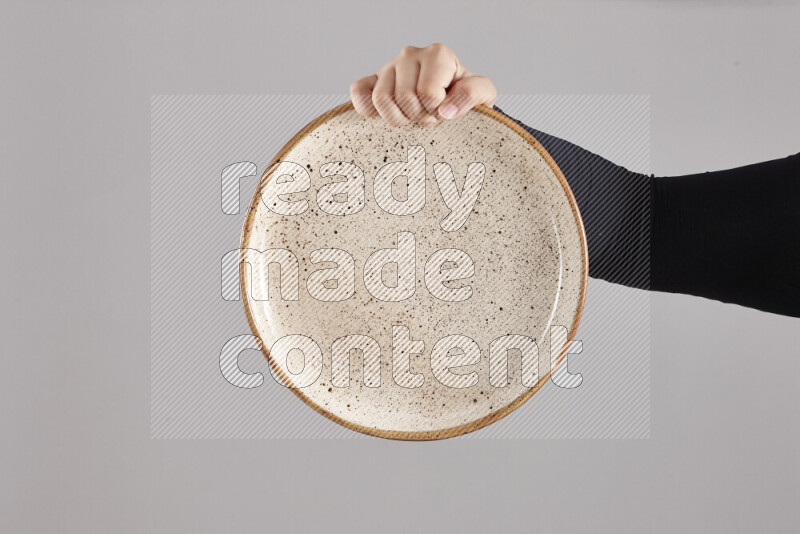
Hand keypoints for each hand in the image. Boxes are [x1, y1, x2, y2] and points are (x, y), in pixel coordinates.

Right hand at [350, 43, 496, 127]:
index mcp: (438, 54)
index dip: (436, 111)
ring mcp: (389, 67)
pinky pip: (359, 91)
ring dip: (397, 118)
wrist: (451, 101)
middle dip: (418, 117)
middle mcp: (410, 54)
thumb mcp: (483, 94)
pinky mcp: (373, 80)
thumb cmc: (465, 97)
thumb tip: (445, 110)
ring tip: (412, 117)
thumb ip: (472, 95)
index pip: (428, 93)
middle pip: (404, 98)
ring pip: (380, 99)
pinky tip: (387, 115)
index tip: (444, 112)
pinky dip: (368, 109)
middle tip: (428, 118)